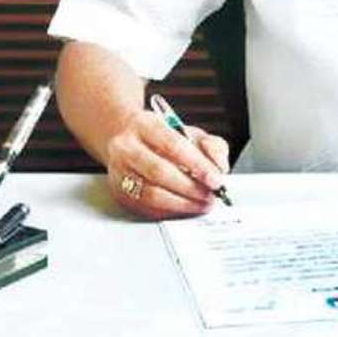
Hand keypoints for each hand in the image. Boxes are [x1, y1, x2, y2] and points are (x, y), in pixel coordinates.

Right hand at [104, 109, 229, 220]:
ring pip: (150, 194)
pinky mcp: (118, 192)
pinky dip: (169, 211)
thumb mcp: (189, 131)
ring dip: (181, 203)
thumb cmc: (161, 135)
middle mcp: (126, 147)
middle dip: (190, 187)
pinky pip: (145, 208)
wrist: (125, 136)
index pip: (173, 145)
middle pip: (159, 172)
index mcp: (145, 125)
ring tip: (201, 204)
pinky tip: (184, 208)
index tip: (215, 178)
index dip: (197, 165)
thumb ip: (211, 145)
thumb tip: (219, 166)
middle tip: (210, 195)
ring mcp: (119, 171)